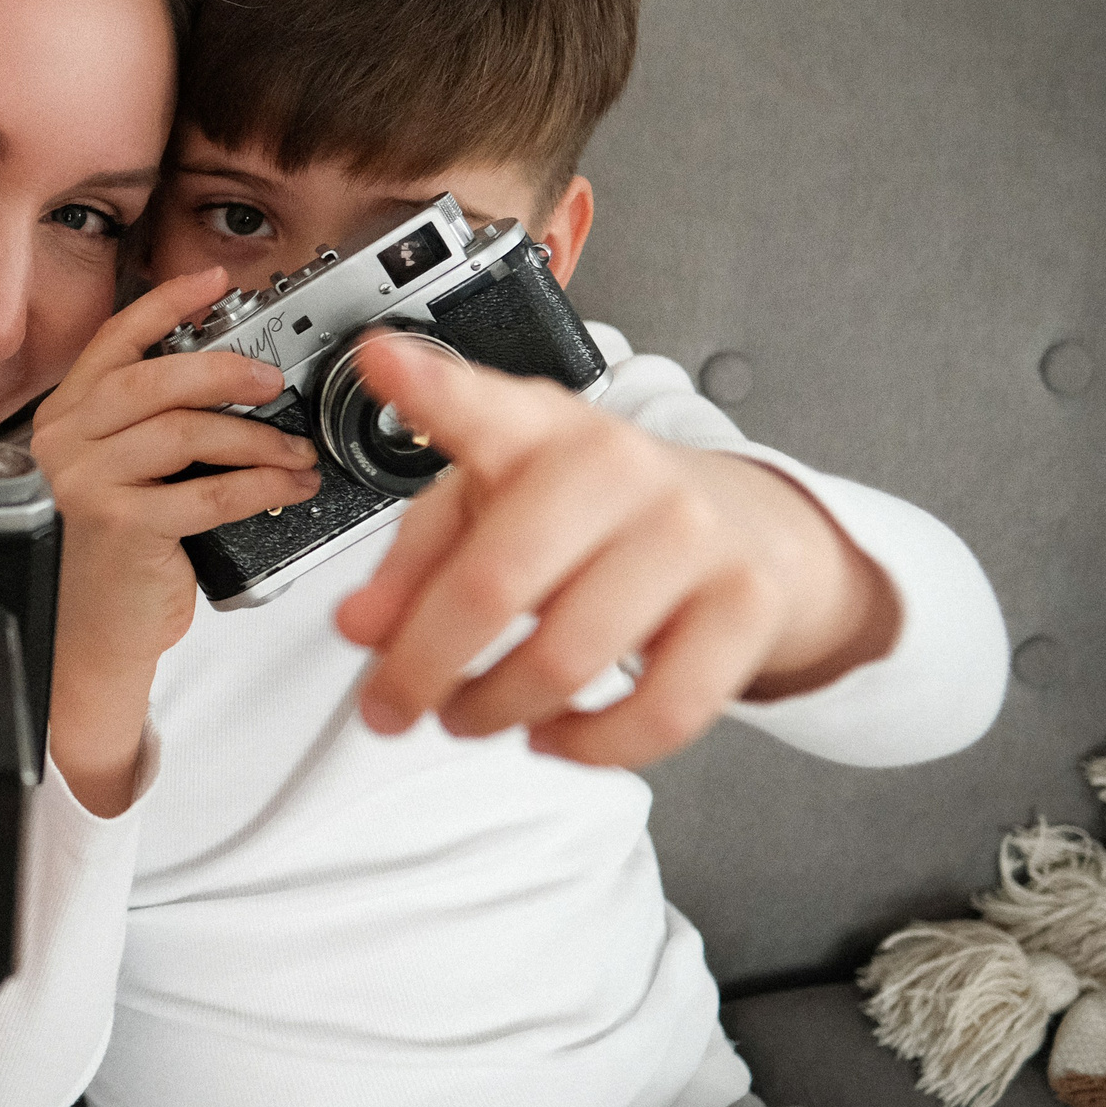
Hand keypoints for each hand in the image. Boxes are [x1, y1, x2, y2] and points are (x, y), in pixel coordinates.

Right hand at [27, 270, 318, 810]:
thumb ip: (149, 427)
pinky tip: (285, 486)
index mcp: (65, 418)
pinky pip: (208, 491)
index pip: (114, 341)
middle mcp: (66, 443)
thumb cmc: (112, 558)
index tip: (213, 281)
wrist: (88, 638)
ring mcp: (87, 483)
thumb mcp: (119, 477)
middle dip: (226, 370)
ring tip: (294, 451)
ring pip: (187, 430)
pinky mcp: (121, 525)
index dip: (166, 304)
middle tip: (272, 382)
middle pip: (154, 377)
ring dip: (257, 438)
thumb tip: (232, 381)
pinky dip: (259, 485)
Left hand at [334, 335, 901, 768]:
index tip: (378, 361)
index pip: (480, 407)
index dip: (428, 388)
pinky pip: (658, 712)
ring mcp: (691, 534)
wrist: (740, 523)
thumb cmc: (588, 514)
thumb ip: (413, 562)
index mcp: (538, 428)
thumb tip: (361, 627)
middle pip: (497, 584)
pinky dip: (588, 745)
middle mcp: (617, 467)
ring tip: (467, 715)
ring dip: (493, 712)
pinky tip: (553, 734)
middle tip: (388, 706)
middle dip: (422, 667)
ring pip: (568, 661)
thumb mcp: (491, 506)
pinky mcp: (744, 607)